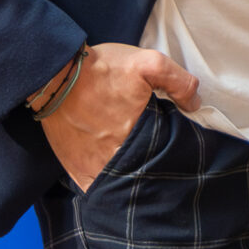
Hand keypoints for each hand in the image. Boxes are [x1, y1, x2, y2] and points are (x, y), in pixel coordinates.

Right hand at [36, 42, 200, 191]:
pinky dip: (107, 182)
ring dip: (130, 173)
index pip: (165, 151)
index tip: (169, 135)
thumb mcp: (148, 62)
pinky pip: (97, 185)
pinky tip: (114, 170)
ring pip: (122, 180)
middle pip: (144, 168)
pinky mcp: (76, 169)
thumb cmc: (102, 69)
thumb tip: (194, 104)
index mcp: (138, 134)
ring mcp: (95, 167)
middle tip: (151, 146)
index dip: (171, 144)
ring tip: (134, 158)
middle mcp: (117, 157)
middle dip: (151, 161)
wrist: (55, 76)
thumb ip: (178, 81)